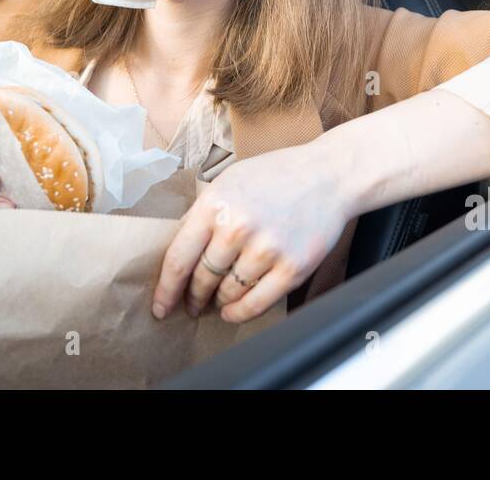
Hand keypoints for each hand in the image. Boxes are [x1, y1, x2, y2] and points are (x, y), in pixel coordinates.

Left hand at [151, 143, 352, 323]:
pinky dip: (240, 313)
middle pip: (202, 279)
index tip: (159, 306)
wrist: (330, 175)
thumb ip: (204, 213)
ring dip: (218, 302)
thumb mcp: (230, 181)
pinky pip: (257, 303)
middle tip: (191, 304)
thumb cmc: (278, 176)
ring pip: (228, 293)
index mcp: (214, 204)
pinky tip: (232, 312)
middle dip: (193, 297)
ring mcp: (267, 249)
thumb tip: (178, 249)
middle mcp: (237, 227)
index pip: (179, 258)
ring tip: (216, 302)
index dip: (166, 289)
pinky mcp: (293, 266)